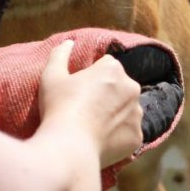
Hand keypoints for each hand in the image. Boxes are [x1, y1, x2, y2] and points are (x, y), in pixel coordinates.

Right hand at [40, 40, 142, 166]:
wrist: (69, 147)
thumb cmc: (59, 107)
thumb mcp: (52, 76)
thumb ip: (60, 54)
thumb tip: (69, 43)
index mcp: (113, 69)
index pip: (106, 65)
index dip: (92, 77)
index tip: (79, 90)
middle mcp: (132, 87)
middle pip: (119, 86)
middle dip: (108, 93)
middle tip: (86, 108)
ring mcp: (137, 113)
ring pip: (127, 109)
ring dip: (116, 114)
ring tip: (93, 126)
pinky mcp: (137, 137)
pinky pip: (129, 132)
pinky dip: (118, 135)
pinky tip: (100, 140)